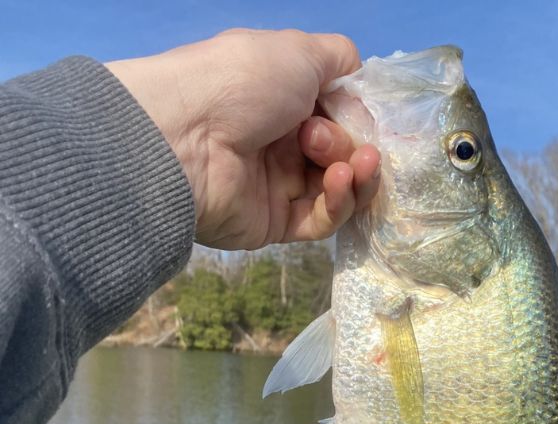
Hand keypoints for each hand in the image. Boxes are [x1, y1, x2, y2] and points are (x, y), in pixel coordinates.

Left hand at [106, 29, 379, 249]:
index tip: (357, 114)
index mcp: (285, 101)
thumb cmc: (242, 83)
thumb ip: (338, 59)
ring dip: (357, 175)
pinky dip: (339, 201)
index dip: (355, 118)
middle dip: (346, 143)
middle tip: (315, 137)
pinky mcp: (277, 224)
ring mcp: (279, 186)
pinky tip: (339, 181)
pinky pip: (322, 220)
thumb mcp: (298, 51)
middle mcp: (283, 143)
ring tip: (354, 164)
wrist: (185, 138)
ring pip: (340, 189)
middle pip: (344, 153)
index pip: (339, 117)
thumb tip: (357, 78)